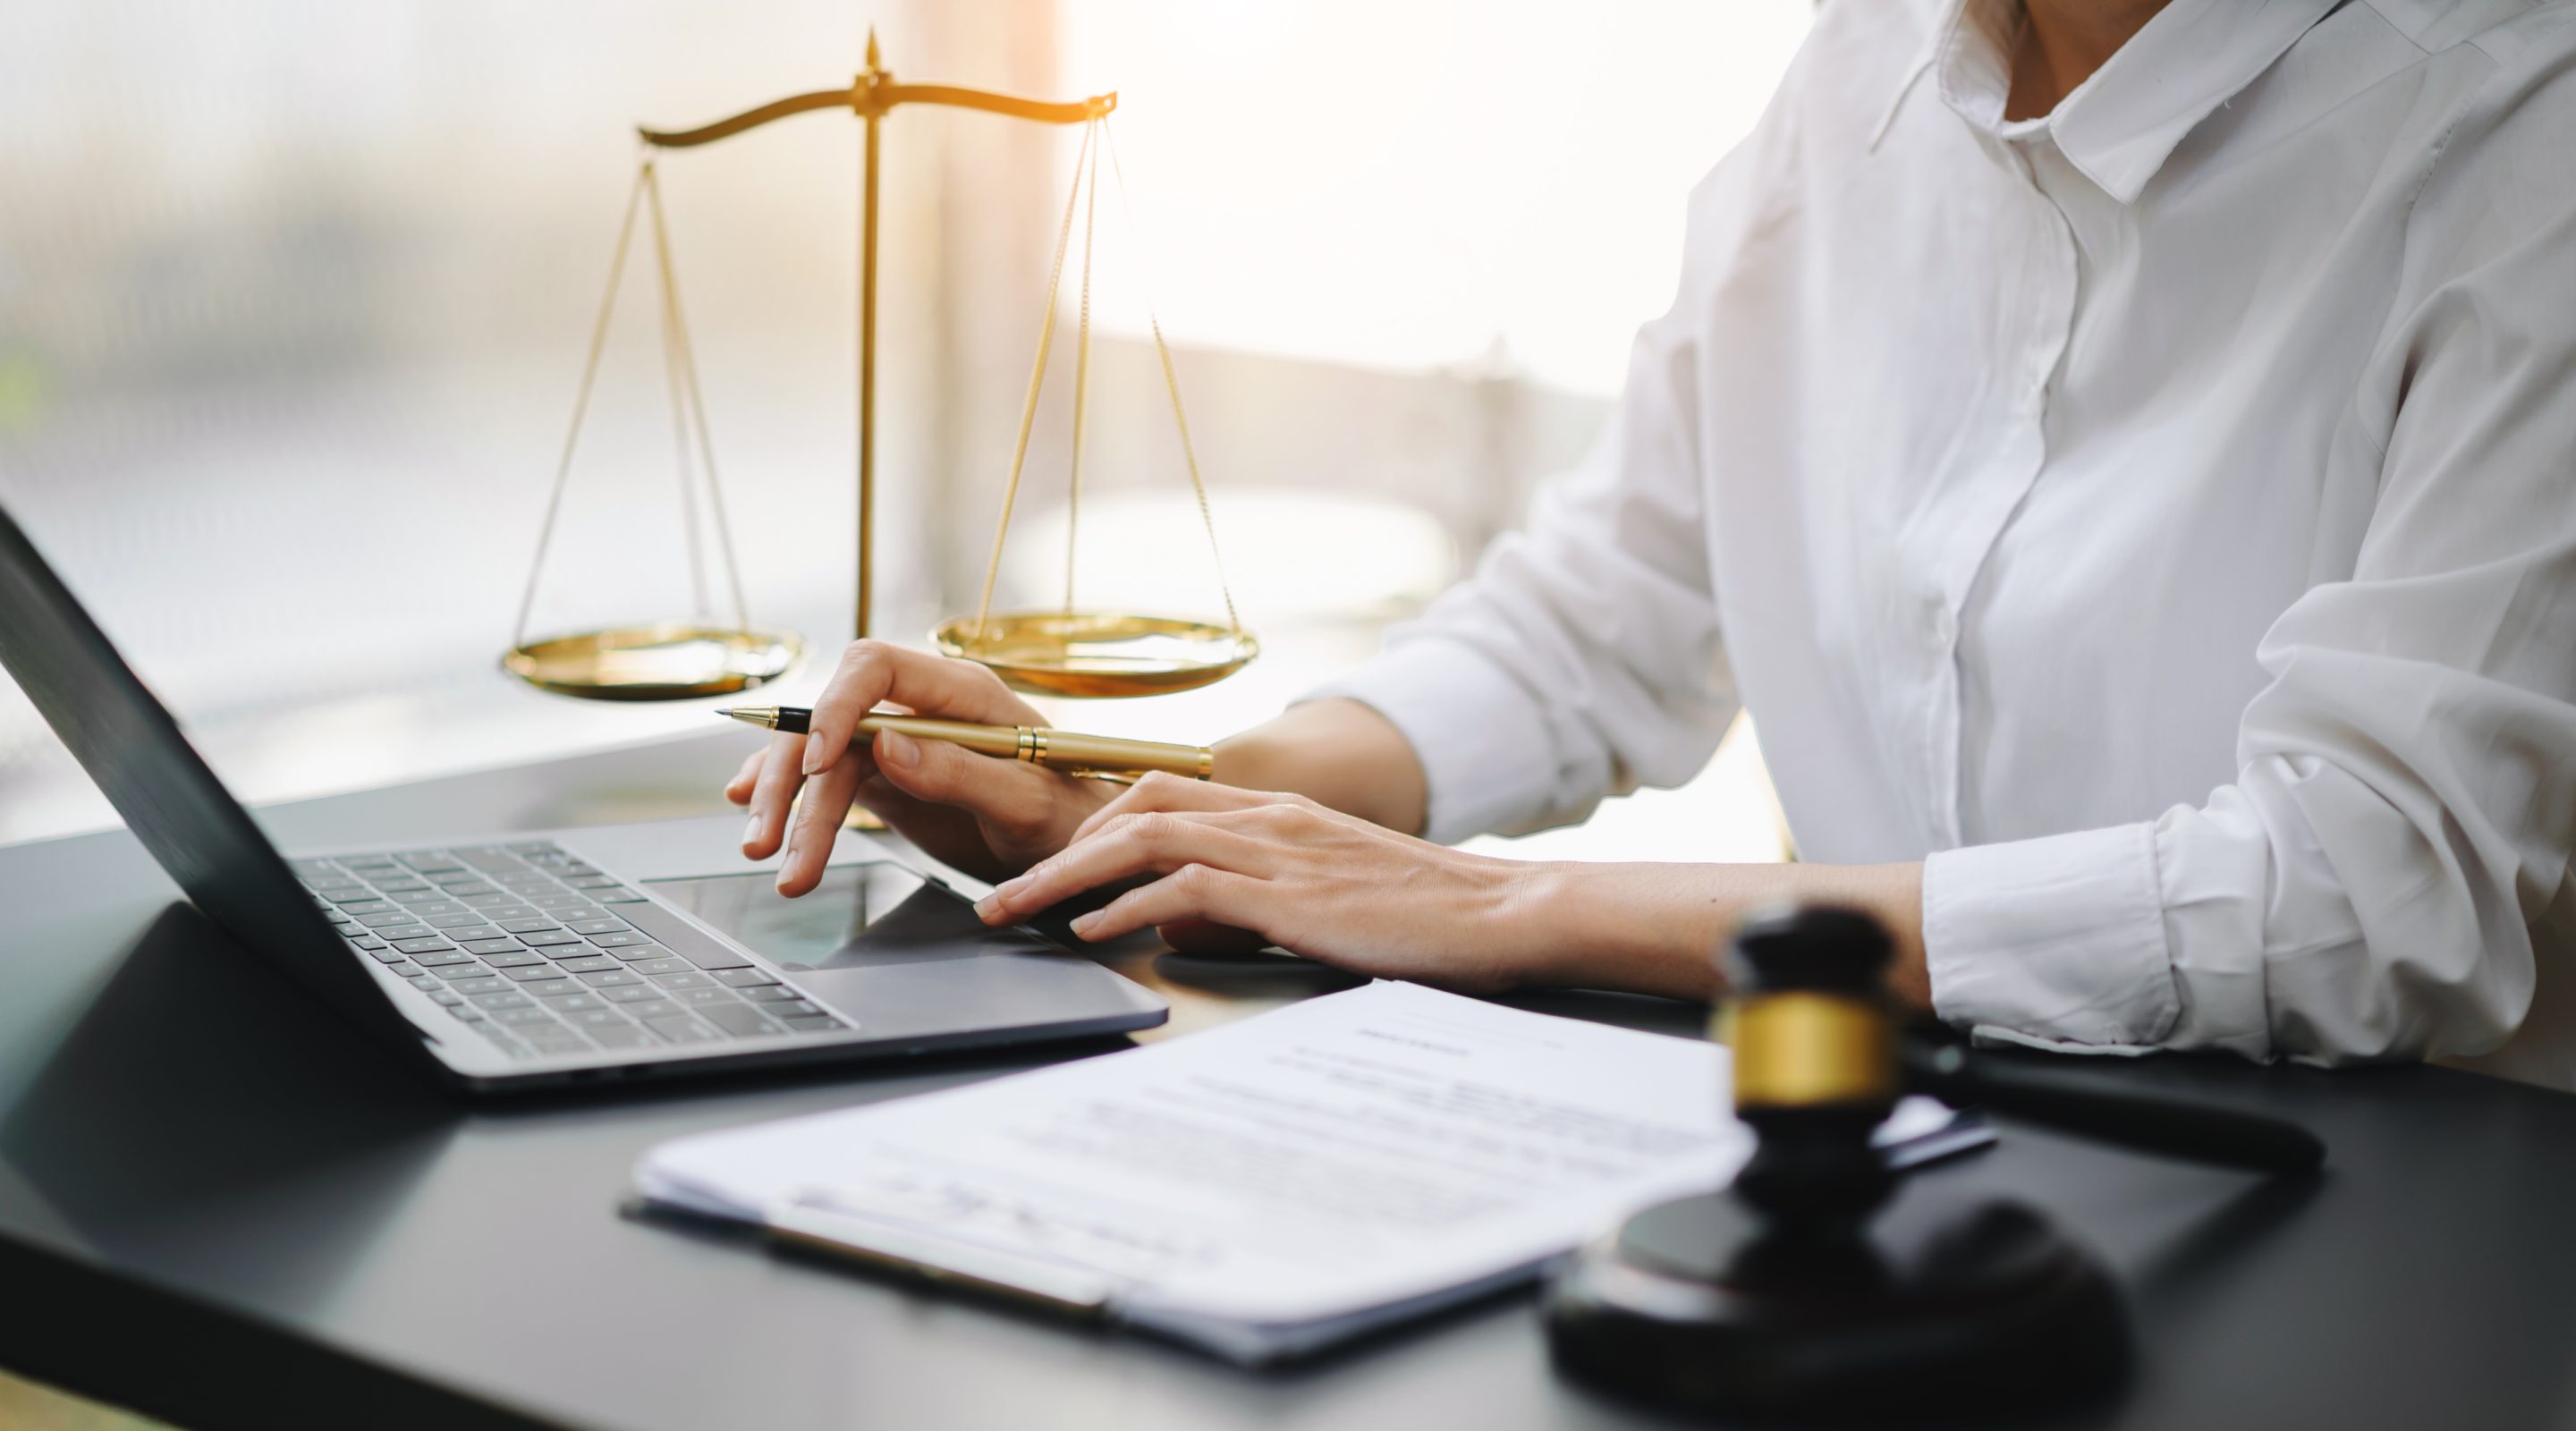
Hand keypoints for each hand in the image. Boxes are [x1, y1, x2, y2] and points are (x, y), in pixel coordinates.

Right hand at [724, 640, 1118, 892]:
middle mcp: (920, 706)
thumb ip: (962, 771)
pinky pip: (826, 778)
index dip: (835, 706)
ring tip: (770, 860)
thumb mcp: (1026, 801)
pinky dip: (790, 797)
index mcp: (960, 691)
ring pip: (820, 757)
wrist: (1080, 846)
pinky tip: (752, 809)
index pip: (874, 667)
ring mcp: (898, 740)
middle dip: (793, 779)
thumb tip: (888, 745)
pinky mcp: (887, 777)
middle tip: (772, 841)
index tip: (816, 764)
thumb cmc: (1069, 816)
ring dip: (787, 806)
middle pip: (830, 718)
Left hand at [969, 774, 1556, 992]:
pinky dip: (1124, 907)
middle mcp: (1268, 817)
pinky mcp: (1288, 894)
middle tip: (999, 894)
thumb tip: (1171, 925)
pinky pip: (1183, 888)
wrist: (1503, 913)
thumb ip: (1249, 899)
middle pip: (1132, 805)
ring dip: (1065, 877)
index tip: (1045, 863)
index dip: (1090, 824)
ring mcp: (1277, 850)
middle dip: (1055, 848)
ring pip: (1141, 839)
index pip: (1159, 791)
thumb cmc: (1426, 916)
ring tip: (1014, 912)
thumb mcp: (1325, 896)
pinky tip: (1091, 932)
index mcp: (1278, 812)